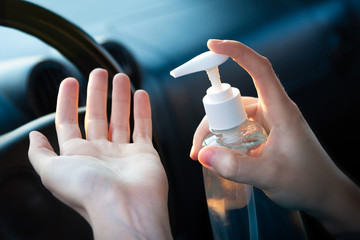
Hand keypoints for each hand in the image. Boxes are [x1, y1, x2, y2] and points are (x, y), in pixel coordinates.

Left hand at [28, 69, 171, 239]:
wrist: (125, 207)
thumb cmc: (89, 192)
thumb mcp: (51, 172)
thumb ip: (40, 153)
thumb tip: (33, 136)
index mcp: (77, 156)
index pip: (69, 122)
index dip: (67, 101)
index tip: (70, 81)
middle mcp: (100, 153)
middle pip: (96, 116)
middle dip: (96, 93)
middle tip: (99, 73)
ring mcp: (123, 152)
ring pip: (120, 118)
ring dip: (120, 97)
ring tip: (121, 77)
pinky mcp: (144, 153)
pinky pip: (143, 127)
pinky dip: (143, 111)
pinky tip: (141, 95)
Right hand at [190, 40, 359, 233]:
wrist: (324, 195)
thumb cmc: (306, 182)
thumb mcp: (269, 176)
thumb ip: (235, 167)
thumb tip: (204, 154)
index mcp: (280, 110)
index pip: (259, 70)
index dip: (237, 52)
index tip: (213, 46)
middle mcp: (273, 111)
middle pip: (235, 101)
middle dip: (211, 119)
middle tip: (198, 147)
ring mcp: (269, 123)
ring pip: (233, 117)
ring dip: (215, 133)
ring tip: (204, 155)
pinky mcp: (264, 134)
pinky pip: (238, 130)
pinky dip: (225, 140)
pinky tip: (219, 157)